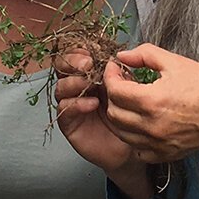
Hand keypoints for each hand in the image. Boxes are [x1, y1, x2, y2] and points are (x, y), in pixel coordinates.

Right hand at [54, 50, 152, 198]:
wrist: (133, 148)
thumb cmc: (135, 116)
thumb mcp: (136, 87)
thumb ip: (129, 69)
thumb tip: (122, 55)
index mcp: (93, 74)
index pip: (77, 55)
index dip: (80, 51)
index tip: (93, 50)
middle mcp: (79, 87)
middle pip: (63, 68)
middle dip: (73, 62)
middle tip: (88, 64)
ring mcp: (73, 104)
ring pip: (61, 87)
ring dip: (74, 82)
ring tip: (91, 83)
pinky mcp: (70, 123)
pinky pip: (65, 110)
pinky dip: (77, 104)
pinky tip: (93, 104)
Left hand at [103, 44, 198, 162]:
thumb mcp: (176, 62)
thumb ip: (145, 54)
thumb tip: (123, 56)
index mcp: (152, 100)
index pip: (114, 90)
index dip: (110, 77)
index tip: (116, 70)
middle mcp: (152, 126)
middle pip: (113, 113)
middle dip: (112, 96)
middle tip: (122, 84)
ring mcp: (158, 143)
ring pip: (121, 133)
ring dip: (120, 116)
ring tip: (130, 102)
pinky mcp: (165, 154)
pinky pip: (137, 149)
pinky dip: (134, 137)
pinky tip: (143, 123)